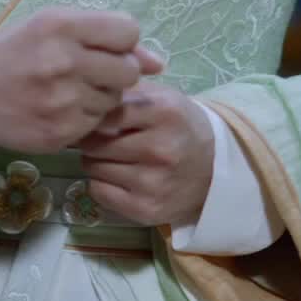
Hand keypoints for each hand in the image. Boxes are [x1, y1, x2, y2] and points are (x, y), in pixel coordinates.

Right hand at [0, 7, 163, 152]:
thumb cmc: (18, 50)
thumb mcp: (55, 26)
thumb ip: (107, 36)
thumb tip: (158, 63)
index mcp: (62, 26)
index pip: (128, 31)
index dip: (121, 40)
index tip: (103, 46)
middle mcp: (63, 61)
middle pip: (128, 70)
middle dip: (117, 71)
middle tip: (90, 72)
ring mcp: (61, 101)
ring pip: (115, 101)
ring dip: (101, 96)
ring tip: (70, 90)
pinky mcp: (59, 133)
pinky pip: (96, 125)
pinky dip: (85, 117)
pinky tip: (61, 108)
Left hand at [77, 84, 214, 227]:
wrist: (214, 169)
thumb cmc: (178, 126)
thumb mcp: (161, 97)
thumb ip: (125, 91)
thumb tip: (86, 97)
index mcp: (164, 113)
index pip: (106, 113)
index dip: (95, 116)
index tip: (97, 120)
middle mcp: (160, 149)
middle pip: (94, 143)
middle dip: (93, 140)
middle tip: (105, 140)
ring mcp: (154, 183)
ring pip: (92, 167)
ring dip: (96, 162)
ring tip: (115, 159)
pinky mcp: (146, 209)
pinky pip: (98, 191)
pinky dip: (101, 184)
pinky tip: (118, 178)